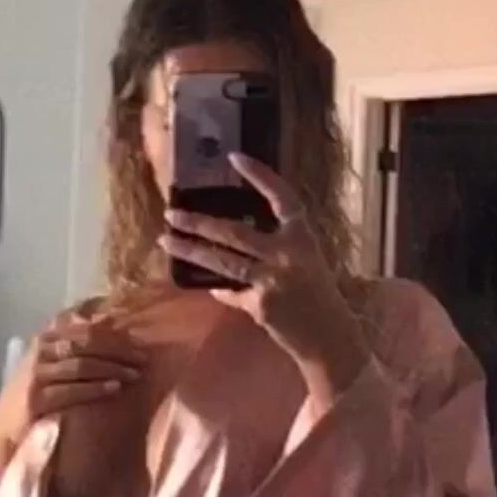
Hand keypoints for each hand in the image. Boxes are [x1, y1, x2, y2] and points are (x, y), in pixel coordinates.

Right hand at [0, 311, 145, 474]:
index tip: (139, 334)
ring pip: (81, 363)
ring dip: (112, 367)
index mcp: (47, 335)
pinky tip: (115, 389)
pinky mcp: (35, 399)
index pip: (84, 323)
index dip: (113, 329)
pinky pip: (71, 390)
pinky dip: (95, 389)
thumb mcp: (54, 361)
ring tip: (136, 373)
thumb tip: (112, 326)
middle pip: (87, 340)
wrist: (6, 427)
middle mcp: (40, 349)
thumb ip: (77, 344)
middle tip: (144, 358)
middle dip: (119, 348)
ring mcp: (36, 374)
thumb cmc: (37, 391)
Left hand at [158, 153, 370, 407]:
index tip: (234, 157)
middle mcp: (288, 255)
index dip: (260, 176)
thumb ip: (273, 249)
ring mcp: (273, 280)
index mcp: (303, 238)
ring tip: (165, 240)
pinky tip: (203, 283)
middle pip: (235, 232)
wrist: (331, 338)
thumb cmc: (317, 297)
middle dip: (198, 222)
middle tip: (171, 213)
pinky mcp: (260, 305)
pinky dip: (216, 287)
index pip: (283, 198)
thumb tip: (230, 239)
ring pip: (222, 261)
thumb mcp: (303, 263)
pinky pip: (229, 291)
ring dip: (190, 250)